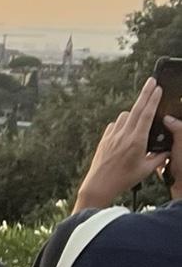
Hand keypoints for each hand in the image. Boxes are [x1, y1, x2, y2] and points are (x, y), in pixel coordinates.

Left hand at [73, 80, 169, 210]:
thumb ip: (159, 157)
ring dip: (133, 114)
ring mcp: (112, 136)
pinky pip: (115, 125)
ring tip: (140, 120)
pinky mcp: (104, 140)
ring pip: (124, 116)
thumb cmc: (123, 180)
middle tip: (151, 81)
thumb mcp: (146, 170)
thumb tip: (168, 149)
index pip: (147, 115)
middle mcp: (123, 135)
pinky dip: (122, 124)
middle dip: (145, 93)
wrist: (98, 186)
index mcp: (136, 141)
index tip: (157, 88)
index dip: (153, 100)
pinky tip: (125, 132)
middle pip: (136, 109)